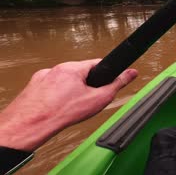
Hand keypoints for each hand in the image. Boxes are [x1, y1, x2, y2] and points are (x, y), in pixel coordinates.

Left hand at [0, 59, 137, 150]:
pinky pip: (50, 87)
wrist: (32, 124)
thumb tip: (131, 73)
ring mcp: (43, 77)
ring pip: (64, 80)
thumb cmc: (62, 112)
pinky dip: (55, 95)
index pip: (96, 64)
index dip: (104, 74)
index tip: (104, 83)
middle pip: (79, 73)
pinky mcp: (33, 86)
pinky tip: (57, 107)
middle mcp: (57, 68)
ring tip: (69, 107)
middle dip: (86, 85)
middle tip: (86, 100)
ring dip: (69, 90)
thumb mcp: (99, 99)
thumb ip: (117, 84)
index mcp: (74, 68)